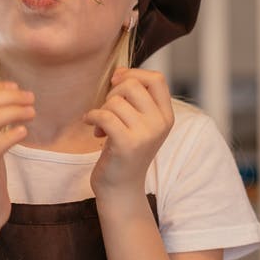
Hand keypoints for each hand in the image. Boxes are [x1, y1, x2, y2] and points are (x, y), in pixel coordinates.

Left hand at [84, 68, 173, 197]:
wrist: (121, 189)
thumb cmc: (125, 152)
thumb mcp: (140, 123)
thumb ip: (136, 98)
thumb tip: (120, 71)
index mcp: (166, 116)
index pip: (156, 79)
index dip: (134, 74)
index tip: (117, 82)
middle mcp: (160, 123)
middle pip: (132, 86)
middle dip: (112, 94)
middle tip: (108, 112)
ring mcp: (146, 134)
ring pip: (115, 101)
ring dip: (101, 111)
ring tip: (102, 128)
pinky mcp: (127, 144)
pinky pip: (104, 115)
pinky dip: (92, 118)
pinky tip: (92, 128)